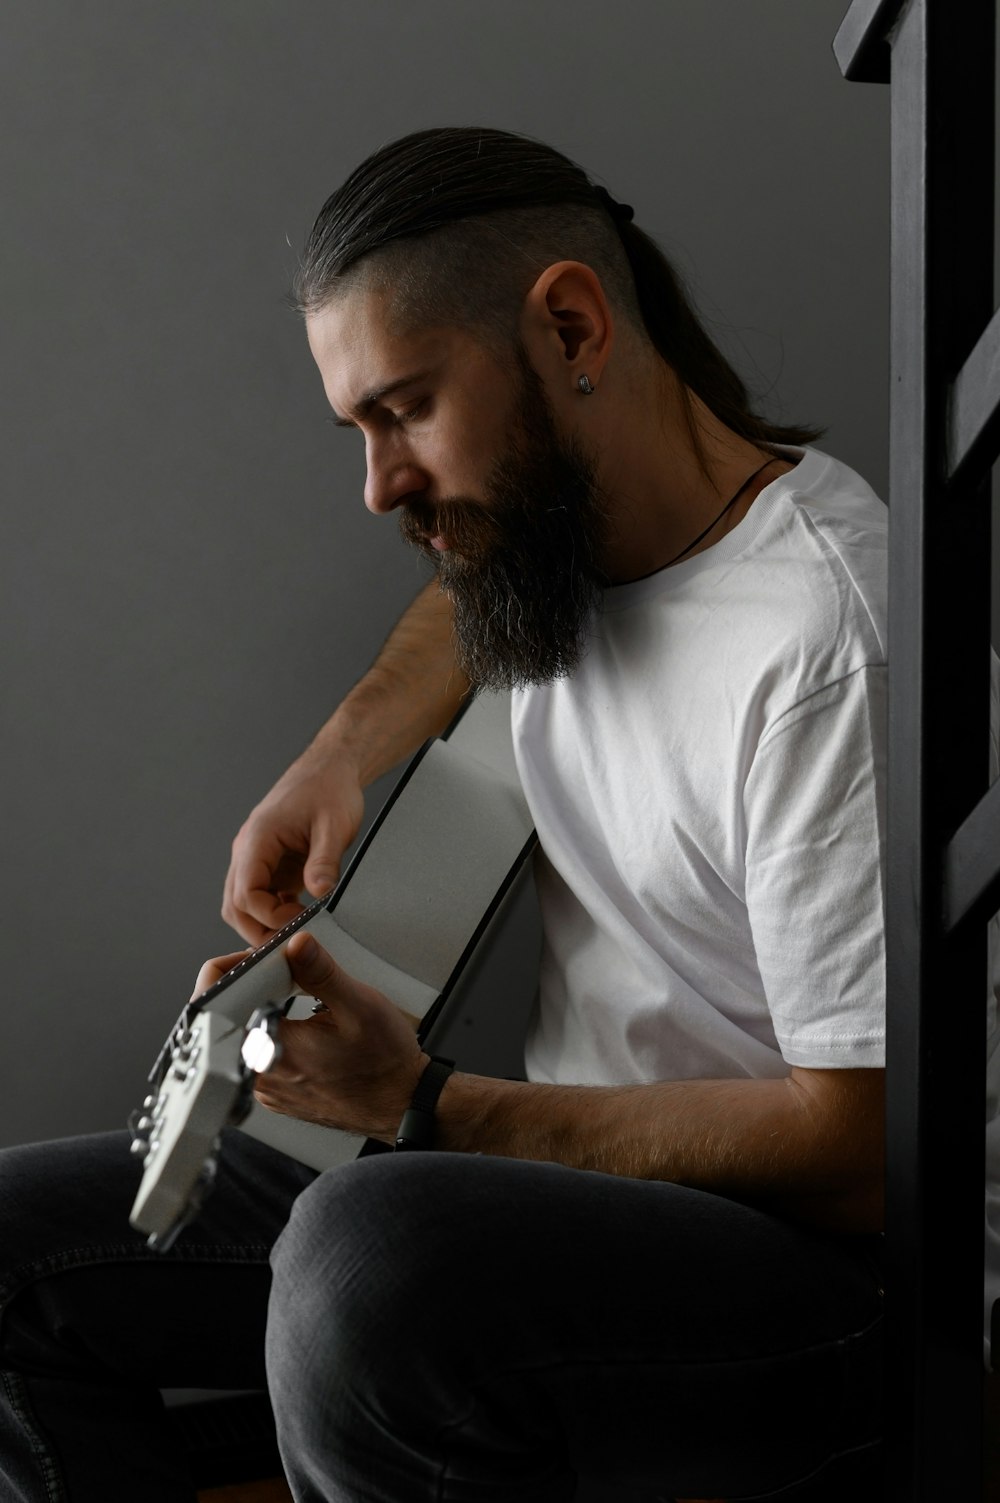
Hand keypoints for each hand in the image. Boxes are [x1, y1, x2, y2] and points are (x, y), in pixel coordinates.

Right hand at [222, 738, 364, 944]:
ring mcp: (256, 858)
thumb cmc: (329, 789)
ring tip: (297, 933)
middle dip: (259, 930)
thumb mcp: (334, 824)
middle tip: (294, 942)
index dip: (271, 916)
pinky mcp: (270, 864)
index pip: (246, 894)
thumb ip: (324, 859)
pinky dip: (273, 913)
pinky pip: (261, 897)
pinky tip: (299, 919)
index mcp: (257, 839)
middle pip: (235, 906)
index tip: (303, 920)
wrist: (329, 769)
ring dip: (264, 923)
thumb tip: (319, 893)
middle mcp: (248, 851)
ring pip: (242, 904)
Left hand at [247, 933, 429, 1141]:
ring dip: (261, 1010)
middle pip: (227, 1018)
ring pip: (242, 1037)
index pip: (216, 1004)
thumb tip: (296, 945)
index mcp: (271, 1052)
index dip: (231, 969)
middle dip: (251, 987)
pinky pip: (258, 1055)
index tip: (260, 959)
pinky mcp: (276, 1094)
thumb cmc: (384, 1064)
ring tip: (294, 1000)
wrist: (402, 1102)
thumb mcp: (360, 1005)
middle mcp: (261, 1077)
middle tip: (284, 975)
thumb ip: (322, 972)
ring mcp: (267, 1090)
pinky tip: (301, 1026)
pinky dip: (272, 1033)